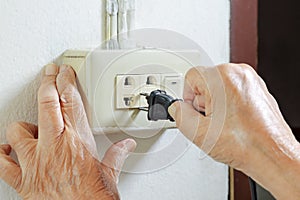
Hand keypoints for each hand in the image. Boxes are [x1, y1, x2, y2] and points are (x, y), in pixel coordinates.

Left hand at [0, 64, 135, 198]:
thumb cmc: (95, 199)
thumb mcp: (111, 175)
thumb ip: (117, 155)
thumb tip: (126, 145)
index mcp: (78, 142)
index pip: (71, 102)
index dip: (66, 82)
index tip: (64, 72)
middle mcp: (55, 147)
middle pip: (47, 103)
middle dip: (48, 83)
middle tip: (49, 73)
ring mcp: (35, 162)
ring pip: (19, 130)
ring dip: (25, 124)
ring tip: (33, 125)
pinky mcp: (23, 180)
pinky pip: (2, 163)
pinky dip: (2, 153)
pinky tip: (6, 149)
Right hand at [168, 64, 299, 198]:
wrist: (271, 154)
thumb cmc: (245, 144)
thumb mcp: (198, 133)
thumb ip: (179, 115)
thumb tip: (176, 108)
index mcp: (222, 78)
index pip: (191, 76)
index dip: (188, 96)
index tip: (195, 111)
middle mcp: (238, 73)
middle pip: (205, 80)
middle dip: (203, 101)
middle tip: (211, 120)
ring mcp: (250, 79)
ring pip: (219, 85)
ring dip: (216, 102)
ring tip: (224, 122)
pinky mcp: (257, 87)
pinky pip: (233, 89)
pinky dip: (229, 102)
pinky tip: (233, 120)